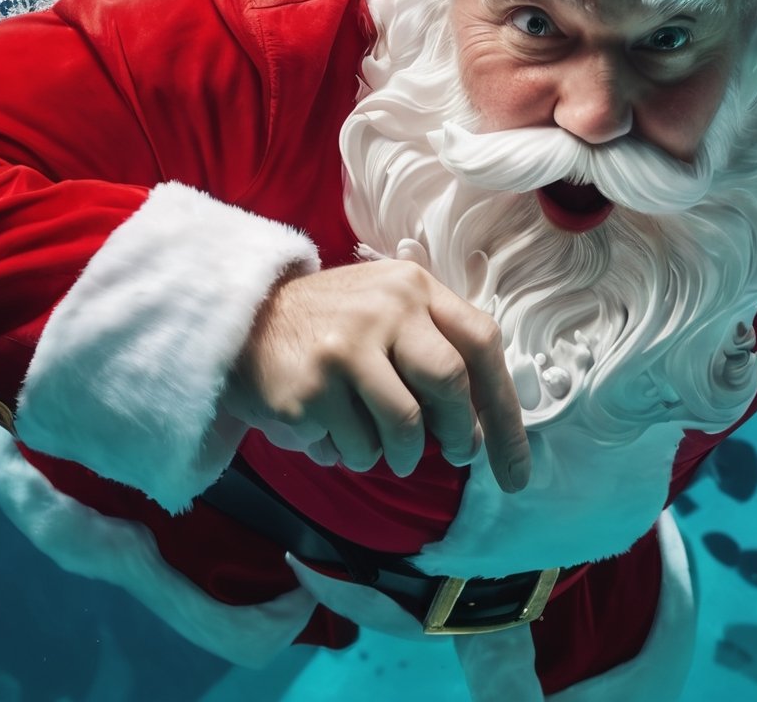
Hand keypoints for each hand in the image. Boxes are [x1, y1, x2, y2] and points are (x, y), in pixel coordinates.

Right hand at [225, 260, 531, 492]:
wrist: (240, 322)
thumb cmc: (331, 326)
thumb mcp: (388, 311)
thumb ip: (438, 351)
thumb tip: (485, 430)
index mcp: (413, 287)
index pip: (481, 343)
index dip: (505, 411)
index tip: (517, 468)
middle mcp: (383, 309)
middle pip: (450, 383)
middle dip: (459, 434)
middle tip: (452, 454)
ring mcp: (344, 348)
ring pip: (405, 429)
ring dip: (400, 454)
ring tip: (381, 446)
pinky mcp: (310, 390)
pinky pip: (355, 447)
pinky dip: (352, 454)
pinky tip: (331, 431)